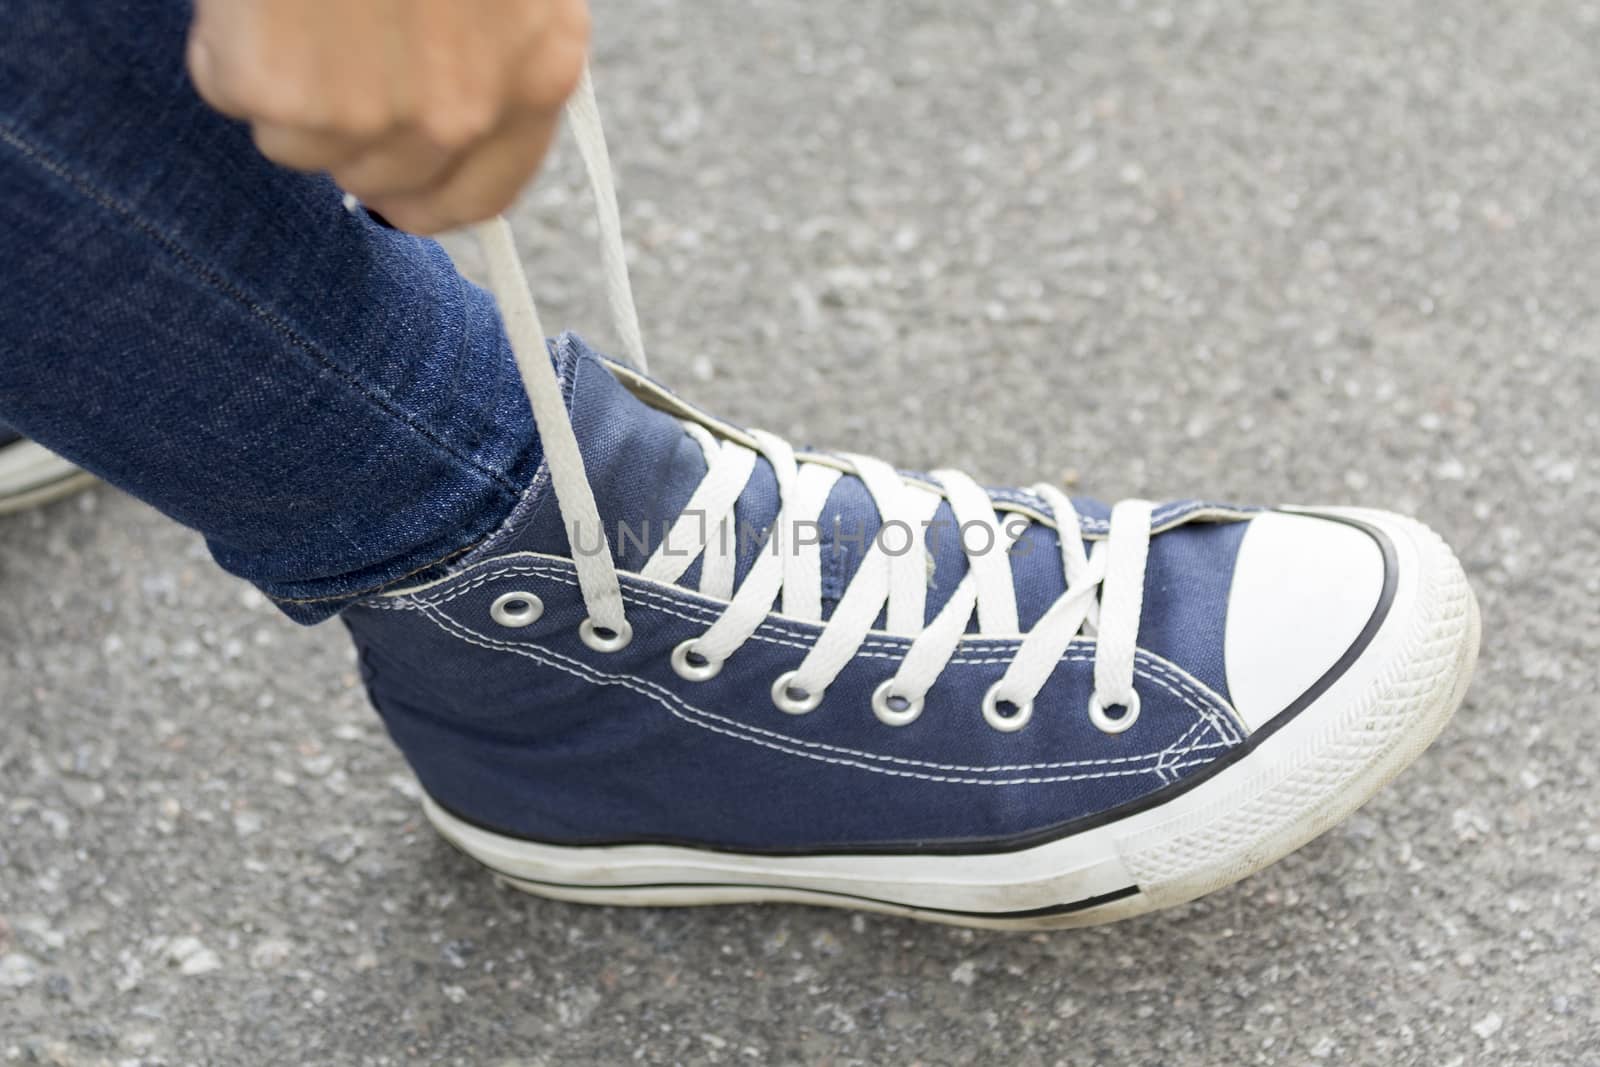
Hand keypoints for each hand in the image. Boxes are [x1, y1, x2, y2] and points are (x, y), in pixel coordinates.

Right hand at [187, 0, 589, 233]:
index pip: (478, 199)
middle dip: (345, 130)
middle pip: (379, 182)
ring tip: (298, 0)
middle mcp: (463, 114)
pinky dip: (228, 43)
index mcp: (537, 74)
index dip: (425, 194)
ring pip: (296, 145)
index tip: (393, 184)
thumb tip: (440, 130)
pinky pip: (231, 91)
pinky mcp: (285, 99)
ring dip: (282, 83)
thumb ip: (489, 56)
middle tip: (325, 45)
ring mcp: (374, 116)